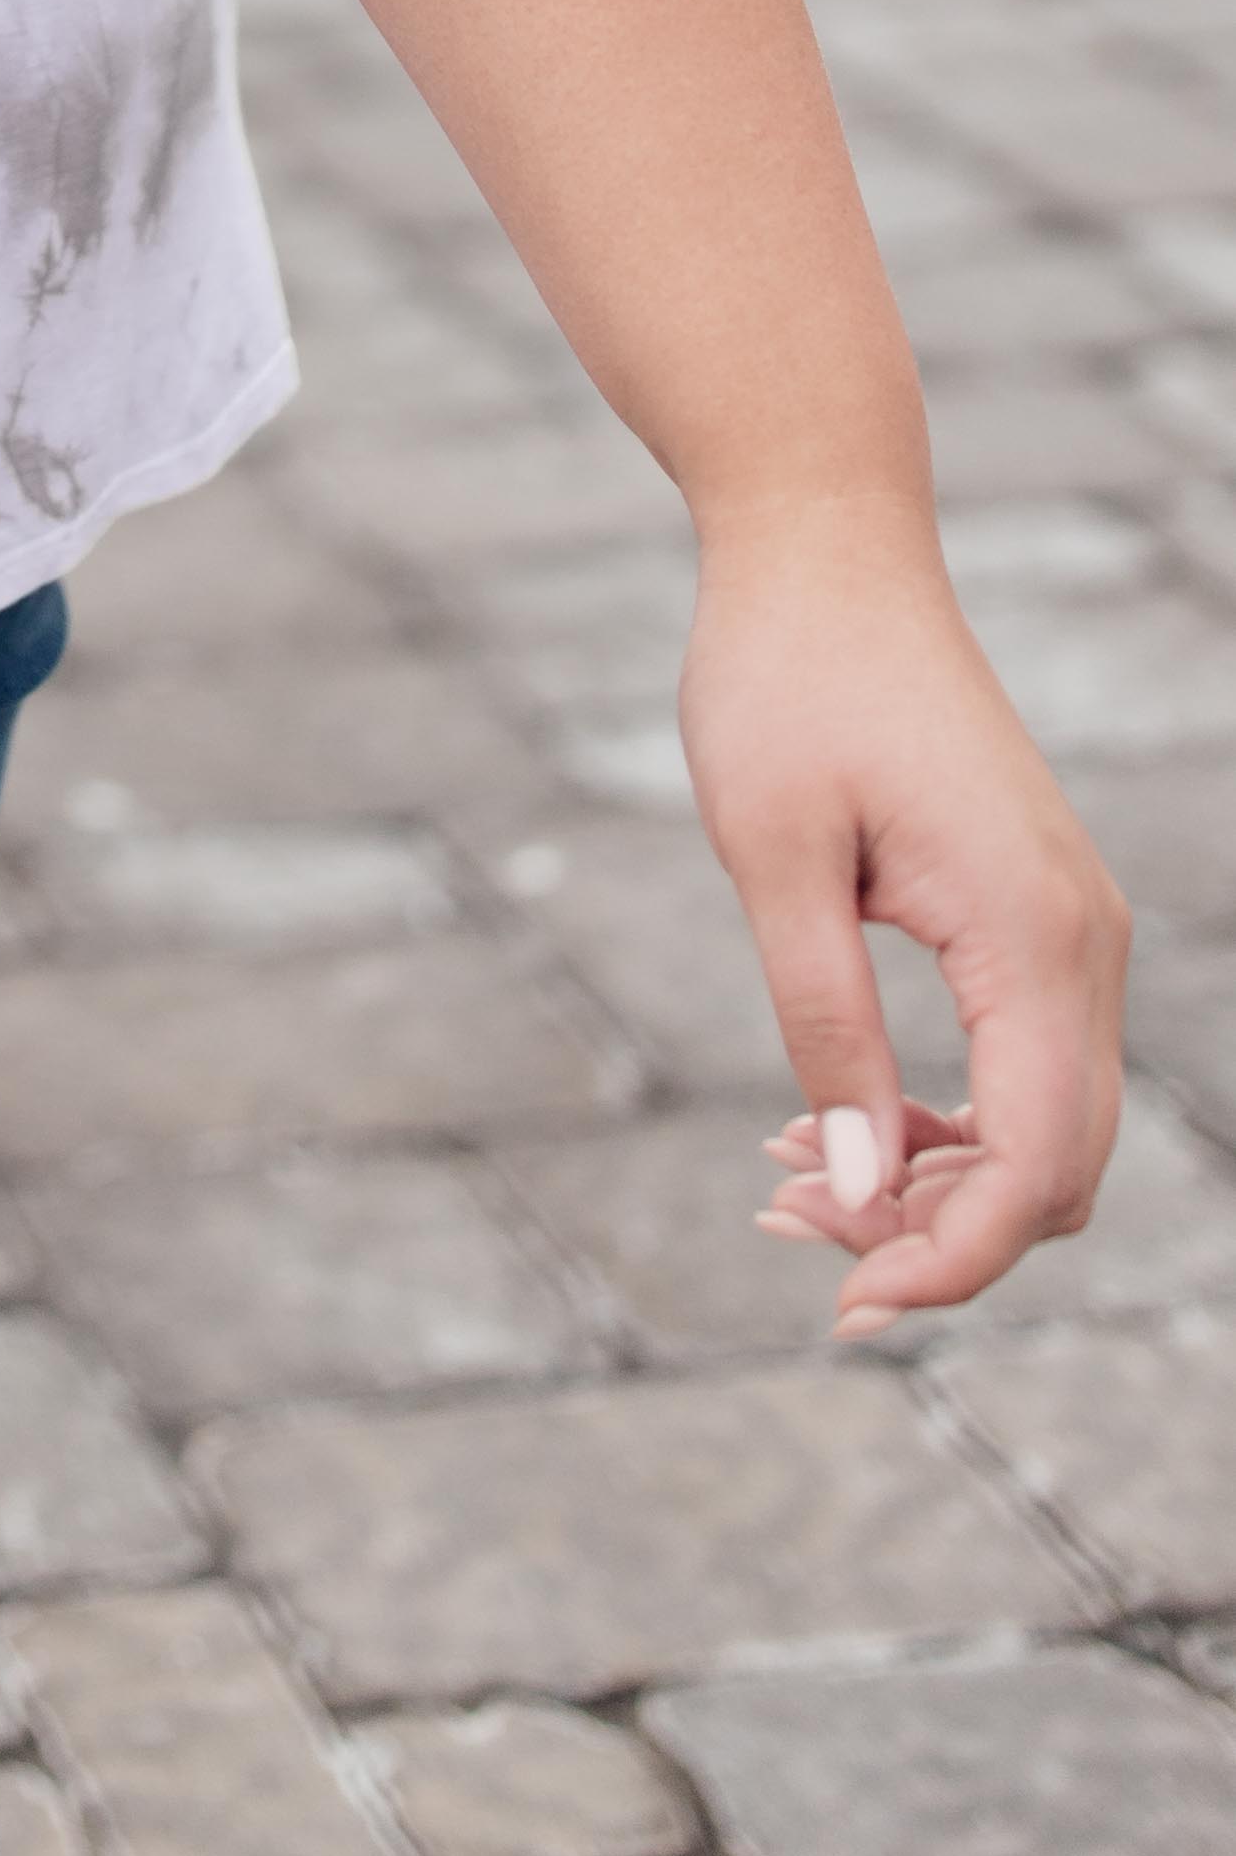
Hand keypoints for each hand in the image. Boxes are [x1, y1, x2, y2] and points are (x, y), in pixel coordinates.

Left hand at [678, 497, 1127, 1338]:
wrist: (826, 549)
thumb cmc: (785, 680)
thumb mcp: (774, 860)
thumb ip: (825, 1029)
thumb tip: (859, 1194)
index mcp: (1032, 932)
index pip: (1037, 1162)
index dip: (952, 1260)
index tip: (842, 1305)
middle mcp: (1082, 941)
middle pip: (1058, 1167)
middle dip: (936, 1232)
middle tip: (787, 1236)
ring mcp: (1070, 927)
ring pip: (1044, 1125)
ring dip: (934, 1182)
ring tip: (784, 1187)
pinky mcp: (1034, 914)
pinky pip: (1023, 1063)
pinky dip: (943, 1119)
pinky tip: (829, 1126)